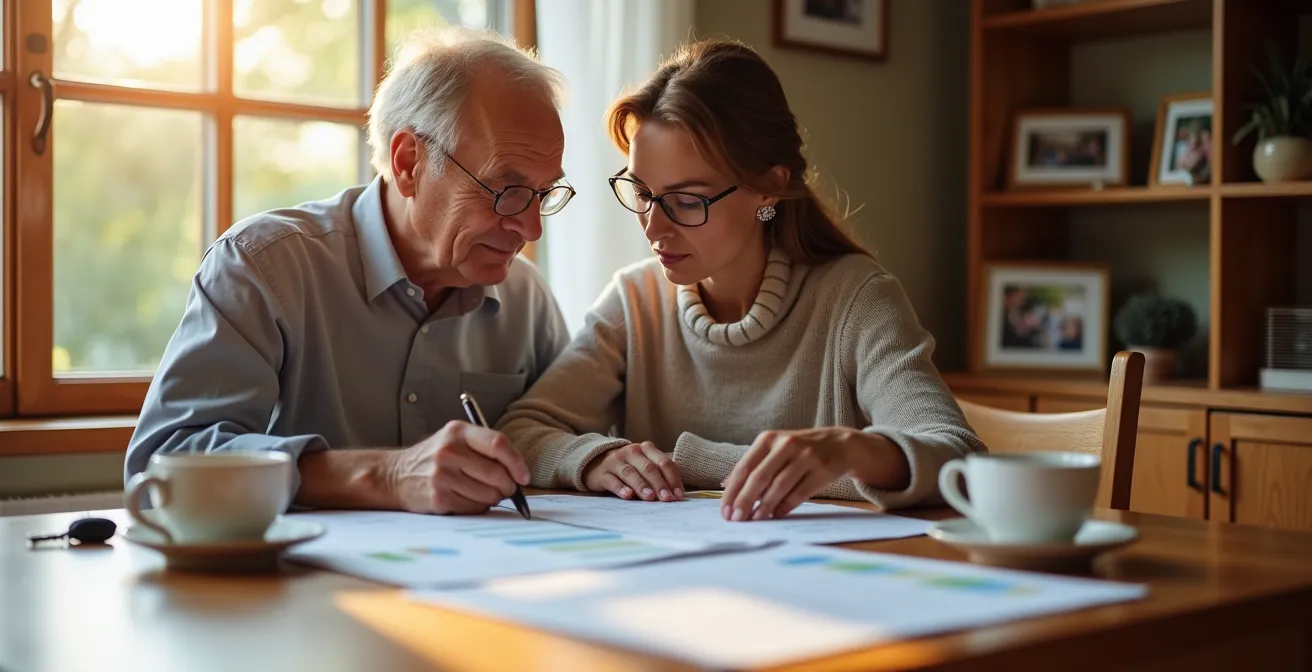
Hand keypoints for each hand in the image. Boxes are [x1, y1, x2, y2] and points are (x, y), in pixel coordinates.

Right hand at [385, 421, 530, 514]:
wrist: (396, 475)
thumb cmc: (435, 458)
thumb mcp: (456, 440)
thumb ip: (485, 449)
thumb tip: (519, 473)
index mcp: (458, 431)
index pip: (498, 444)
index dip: (517, 462)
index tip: (523, 476)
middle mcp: (449, 451)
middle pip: (497, 473)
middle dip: (508, 486)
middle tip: (507, 489)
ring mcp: (442, 475)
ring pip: (488, 494)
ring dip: (494, 498)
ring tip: (484, 493)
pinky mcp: (438, 498)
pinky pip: (474, 508)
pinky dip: (478, 507)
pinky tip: (468, 499)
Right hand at [582, 441, 683, 501]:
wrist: (596, 463)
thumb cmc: (629, 467)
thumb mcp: (644, 465)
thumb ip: (660, 474)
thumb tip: (678, 494)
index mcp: (646, 449)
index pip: (664, 462)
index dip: (673, 479)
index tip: (678, 496)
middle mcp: (631, 452)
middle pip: (649, 468)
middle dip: (660, 484)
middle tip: (667, 499)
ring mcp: (616, 462)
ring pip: (631, 473)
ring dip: (642, 486)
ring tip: (650, 498)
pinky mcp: (602, 473)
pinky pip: (612, 481)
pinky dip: (620, 488)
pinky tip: (628, 496)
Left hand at [721, 427, 870, 520]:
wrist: (840, 444)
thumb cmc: (800, 450)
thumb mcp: (775, 448)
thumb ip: (753, 465)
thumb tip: (725, 485)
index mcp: (769, 439)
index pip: (744, 467)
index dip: (733, 490)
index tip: (725, 510)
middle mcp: (786, 445)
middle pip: (760, 476)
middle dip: (745, 500)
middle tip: (736, 519)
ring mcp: (806, 456)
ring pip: (779, 486)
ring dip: (765, 506)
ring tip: (755, 519)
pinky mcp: (822, 470)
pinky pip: (799, 493)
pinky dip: (785, 506)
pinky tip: (776, 515)